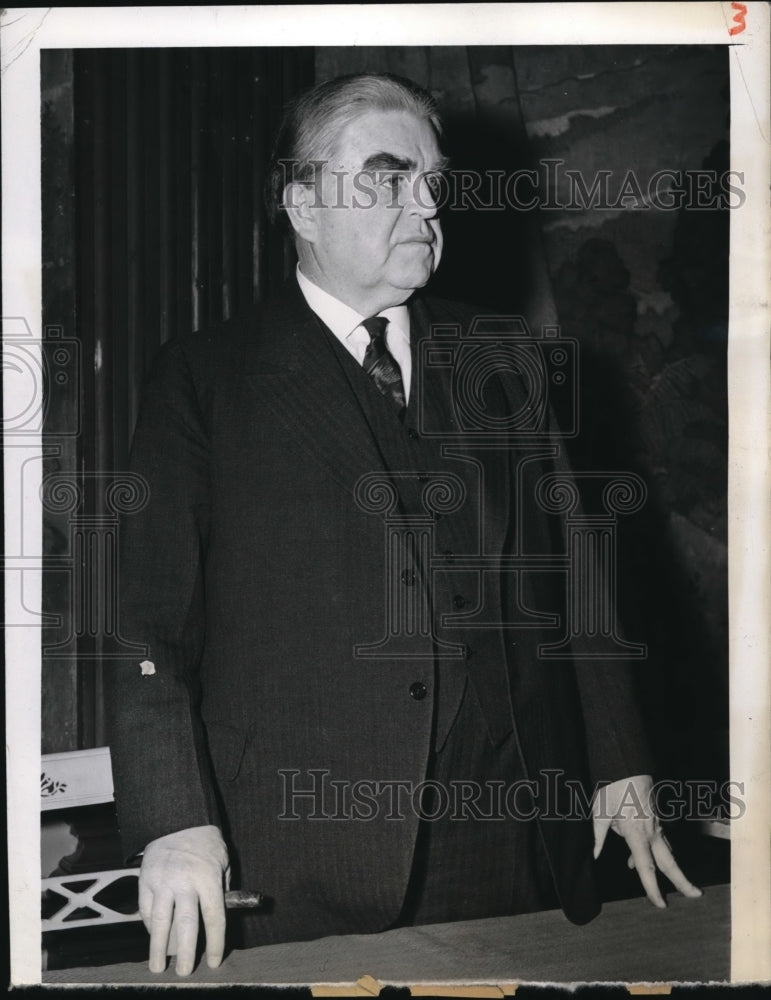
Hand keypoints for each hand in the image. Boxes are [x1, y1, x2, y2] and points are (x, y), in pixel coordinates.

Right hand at [139, 824, 229, 975]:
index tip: (214, 961)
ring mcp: (162, 881)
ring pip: (159, 921)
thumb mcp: (222, 862)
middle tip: (185, 972)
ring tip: (158, 966)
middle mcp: (184, 881)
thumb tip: (217, 918)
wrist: (178, 819)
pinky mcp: (145, 880)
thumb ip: (221, 889)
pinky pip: (146, 909)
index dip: (215, 942)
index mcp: (207, 877)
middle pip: (185, 924)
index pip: (214, 917)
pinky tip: (154, 937)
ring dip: (158, 947)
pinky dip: (149, 926)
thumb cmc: (206, 844)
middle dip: (186, 952)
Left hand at [592, 774, 702, 907]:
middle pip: (670, 862)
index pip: (645, 868)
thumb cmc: (612, 788)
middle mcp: (651, 832)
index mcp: (636, 834)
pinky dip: (655, 851)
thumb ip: (597, 837)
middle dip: (683, 881)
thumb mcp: (599, 813)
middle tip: (696, 896)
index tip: (661, 905)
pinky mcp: (656, 817)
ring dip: (670, 867)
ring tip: (674, 883)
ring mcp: (657, 824)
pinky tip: (634, 856)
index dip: (653, 889)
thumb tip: (592, 857)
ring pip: (667, 851)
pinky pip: (660, 839)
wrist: (628, 766)